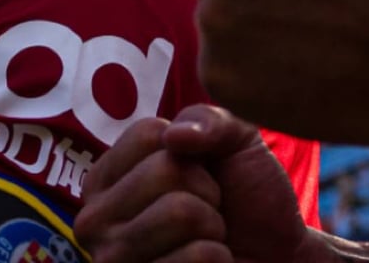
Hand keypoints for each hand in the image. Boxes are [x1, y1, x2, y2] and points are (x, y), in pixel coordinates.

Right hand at [75, 105, 314, 262]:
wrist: (272, 259)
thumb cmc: (243, 203)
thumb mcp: (234, 143)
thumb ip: (207, 120)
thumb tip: (175, 135)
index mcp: (104, 179)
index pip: (147, 133)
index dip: (191, 152)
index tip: (197, 177)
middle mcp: (96, 218)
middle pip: (163, 170)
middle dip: (207, 191)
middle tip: (208, 214)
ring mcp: (113, 260)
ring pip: (180, 212)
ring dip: (213, 226)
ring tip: (208, 240)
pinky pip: (198, 255)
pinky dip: (219, 258)